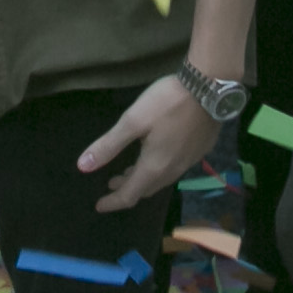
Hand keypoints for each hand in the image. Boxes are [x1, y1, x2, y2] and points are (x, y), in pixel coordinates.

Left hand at [76, 72, 219, 212]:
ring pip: (163, 179)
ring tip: (131, 169)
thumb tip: (82, 167)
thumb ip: (108, 145)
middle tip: (112, 182)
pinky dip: (160, 168)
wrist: (210, 87)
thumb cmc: (167, 103)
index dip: (113, 202)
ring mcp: (190, 161)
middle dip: (127, 189)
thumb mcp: (133, 121)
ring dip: (144, 178)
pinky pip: (176, 167)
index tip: (99, 205)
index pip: (130, 195)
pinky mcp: (201, 149)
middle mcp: (173, 170)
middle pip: (147, 189)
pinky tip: (160, 152)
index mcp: (154, 167)